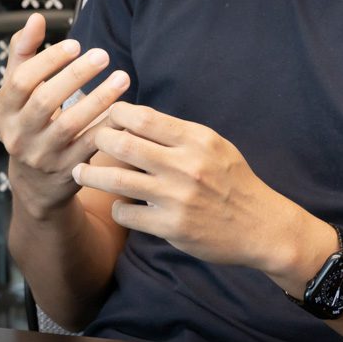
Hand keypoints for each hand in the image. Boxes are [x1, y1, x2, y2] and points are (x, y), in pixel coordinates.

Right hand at [0, 13, 131, 220]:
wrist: (35, 182)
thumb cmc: (30, 120)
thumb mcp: (17, 90)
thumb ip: (24, 52)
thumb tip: (35, 18)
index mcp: (1, 111)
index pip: (21, 81)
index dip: (48, 60)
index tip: (76, 44)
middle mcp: (16, 135)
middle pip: (45, 101)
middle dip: (75, 76)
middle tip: (103, 55)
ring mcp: (41, 156)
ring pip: (71, 125)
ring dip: (99, 99)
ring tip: (122, 77)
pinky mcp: (66, 171)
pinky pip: (90, 146)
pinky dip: (107, 127)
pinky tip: (125, 108)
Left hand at [73, 102, 323, 277]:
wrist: (261, 226)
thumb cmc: (234, 181)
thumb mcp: (214, 146)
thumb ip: (178, 134)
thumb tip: (134, 119)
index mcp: (196, 139)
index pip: (142, 117)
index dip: (116, 114)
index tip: (107, 119)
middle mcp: (185, 165)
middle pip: (122, 143)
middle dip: (98, 141)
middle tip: (90, 144)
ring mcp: (177, 198)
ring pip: (116, 179)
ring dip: (91, 174)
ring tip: (81, 171)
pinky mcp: (171, 227)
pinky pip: (126, 213)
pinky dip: (117, 208)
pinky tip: (120, 205)